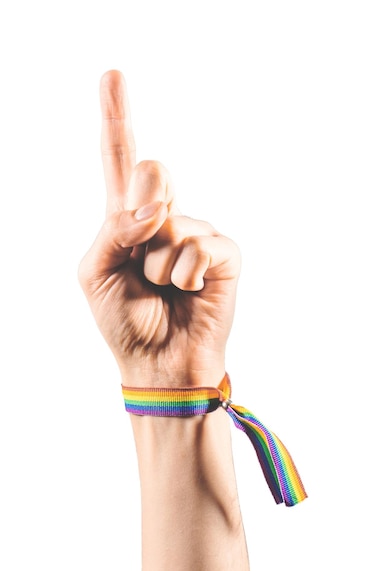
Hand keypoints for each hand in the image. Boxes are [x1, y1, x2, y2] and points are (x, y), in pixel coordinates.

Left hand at [78, 70, 240, 387]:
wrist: (158, 362)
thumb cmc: (124, 319)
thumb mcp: (95, 272)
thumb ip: (114, 229)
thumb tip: (156, 209)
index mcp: (126, 218)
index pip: (119, 160)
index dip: (116, 117)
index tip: (112, 74)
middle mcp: (164, 217)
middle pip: (151, 170)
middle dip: (141, 208)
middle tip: (143, 251)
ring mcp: (196, 232)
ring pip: (170, 223)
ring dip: (156, 266)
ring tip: (163, 289)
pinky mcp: (224, 253)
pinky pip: (199, 247)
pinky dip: (185, 276)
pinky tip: (189, 293)